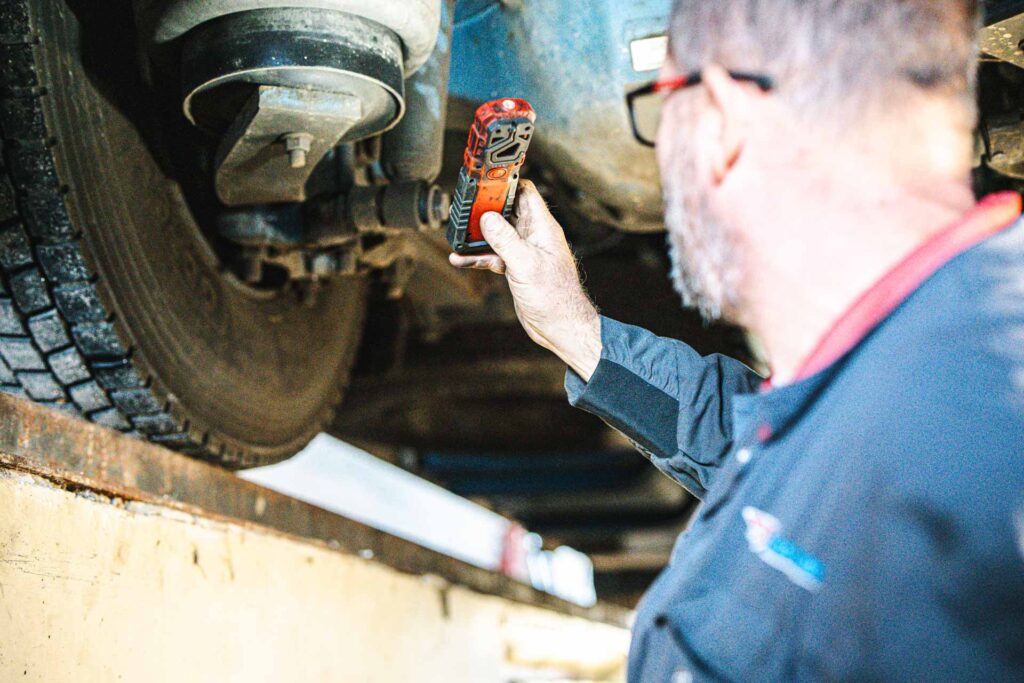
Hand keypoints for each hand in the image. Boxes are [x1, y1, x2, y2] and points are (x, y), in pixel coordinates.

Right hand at [449, 180, 601, 380]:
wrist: (560, 326)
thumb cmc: (555, 297)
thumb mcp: (526, 264)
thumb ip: (506, 240)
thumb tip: (488, 218)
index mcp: (542, 228)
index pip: (525, 193)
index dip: (505, 184)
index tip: (484, 182)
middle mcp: (533, 236)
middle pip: (506, 211)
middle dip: (485, 208)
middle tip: (464, 208)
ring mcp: (524, 251)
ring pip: (497, 234)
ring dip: (478, 235)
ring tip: (458, 234)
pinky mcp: (516, 267)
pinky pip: (493, 255)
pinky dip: (478, 256)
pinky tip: (460, 258)